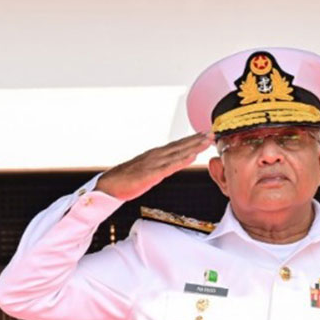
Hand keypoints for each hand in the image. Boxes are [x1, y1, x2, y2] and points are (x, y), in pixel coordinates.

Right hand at [95, 132, 212, 200]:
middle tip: (212, 133)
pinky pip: (170, 166)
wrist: (108, 186)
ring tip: (207, 141)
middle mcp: (155, 156)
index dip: (191, 139)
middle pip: (179, 146)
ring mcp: (153, 164)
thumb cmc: (124, 180)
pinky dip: (182, 160)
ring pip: (177, 153)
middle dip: (196, 139)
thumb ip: (158, 167)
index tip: (204, 135)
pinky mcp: (150, 174)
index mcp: (154, 155)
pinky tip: (193, 156)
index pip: (176, 145)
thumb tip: (169, 166)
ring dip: (193, 146)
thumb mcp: (144, 171)